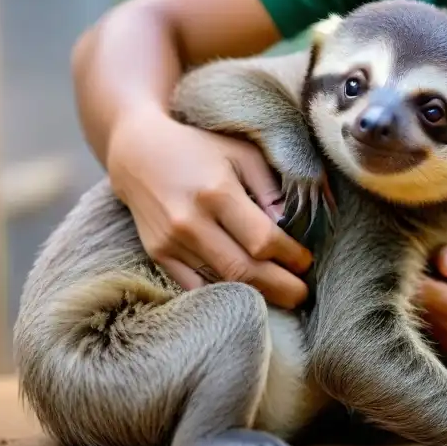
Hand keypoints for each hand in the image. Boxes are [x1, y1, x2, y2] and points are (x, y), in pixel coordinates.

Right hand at [105, 107, 313, 309]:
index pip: (263, 240)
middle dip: (281, 288)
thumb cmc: (202, 149)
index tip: (306, 261)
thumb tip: (298, 225)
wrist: (140, 152)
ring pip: (221, 283)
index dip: (290, 257)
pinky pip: (195, 287)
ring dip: (257, 295)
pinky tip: (247, 295)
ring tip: (283, 296)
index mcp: (217, 193)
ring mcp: (170, 242)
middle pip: (243, 271)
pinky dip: (224, 294)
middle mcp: (190, 222)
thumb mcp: (244, 154)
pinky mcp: (158, 254)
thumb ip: (272, 189)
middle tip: (303, 294)